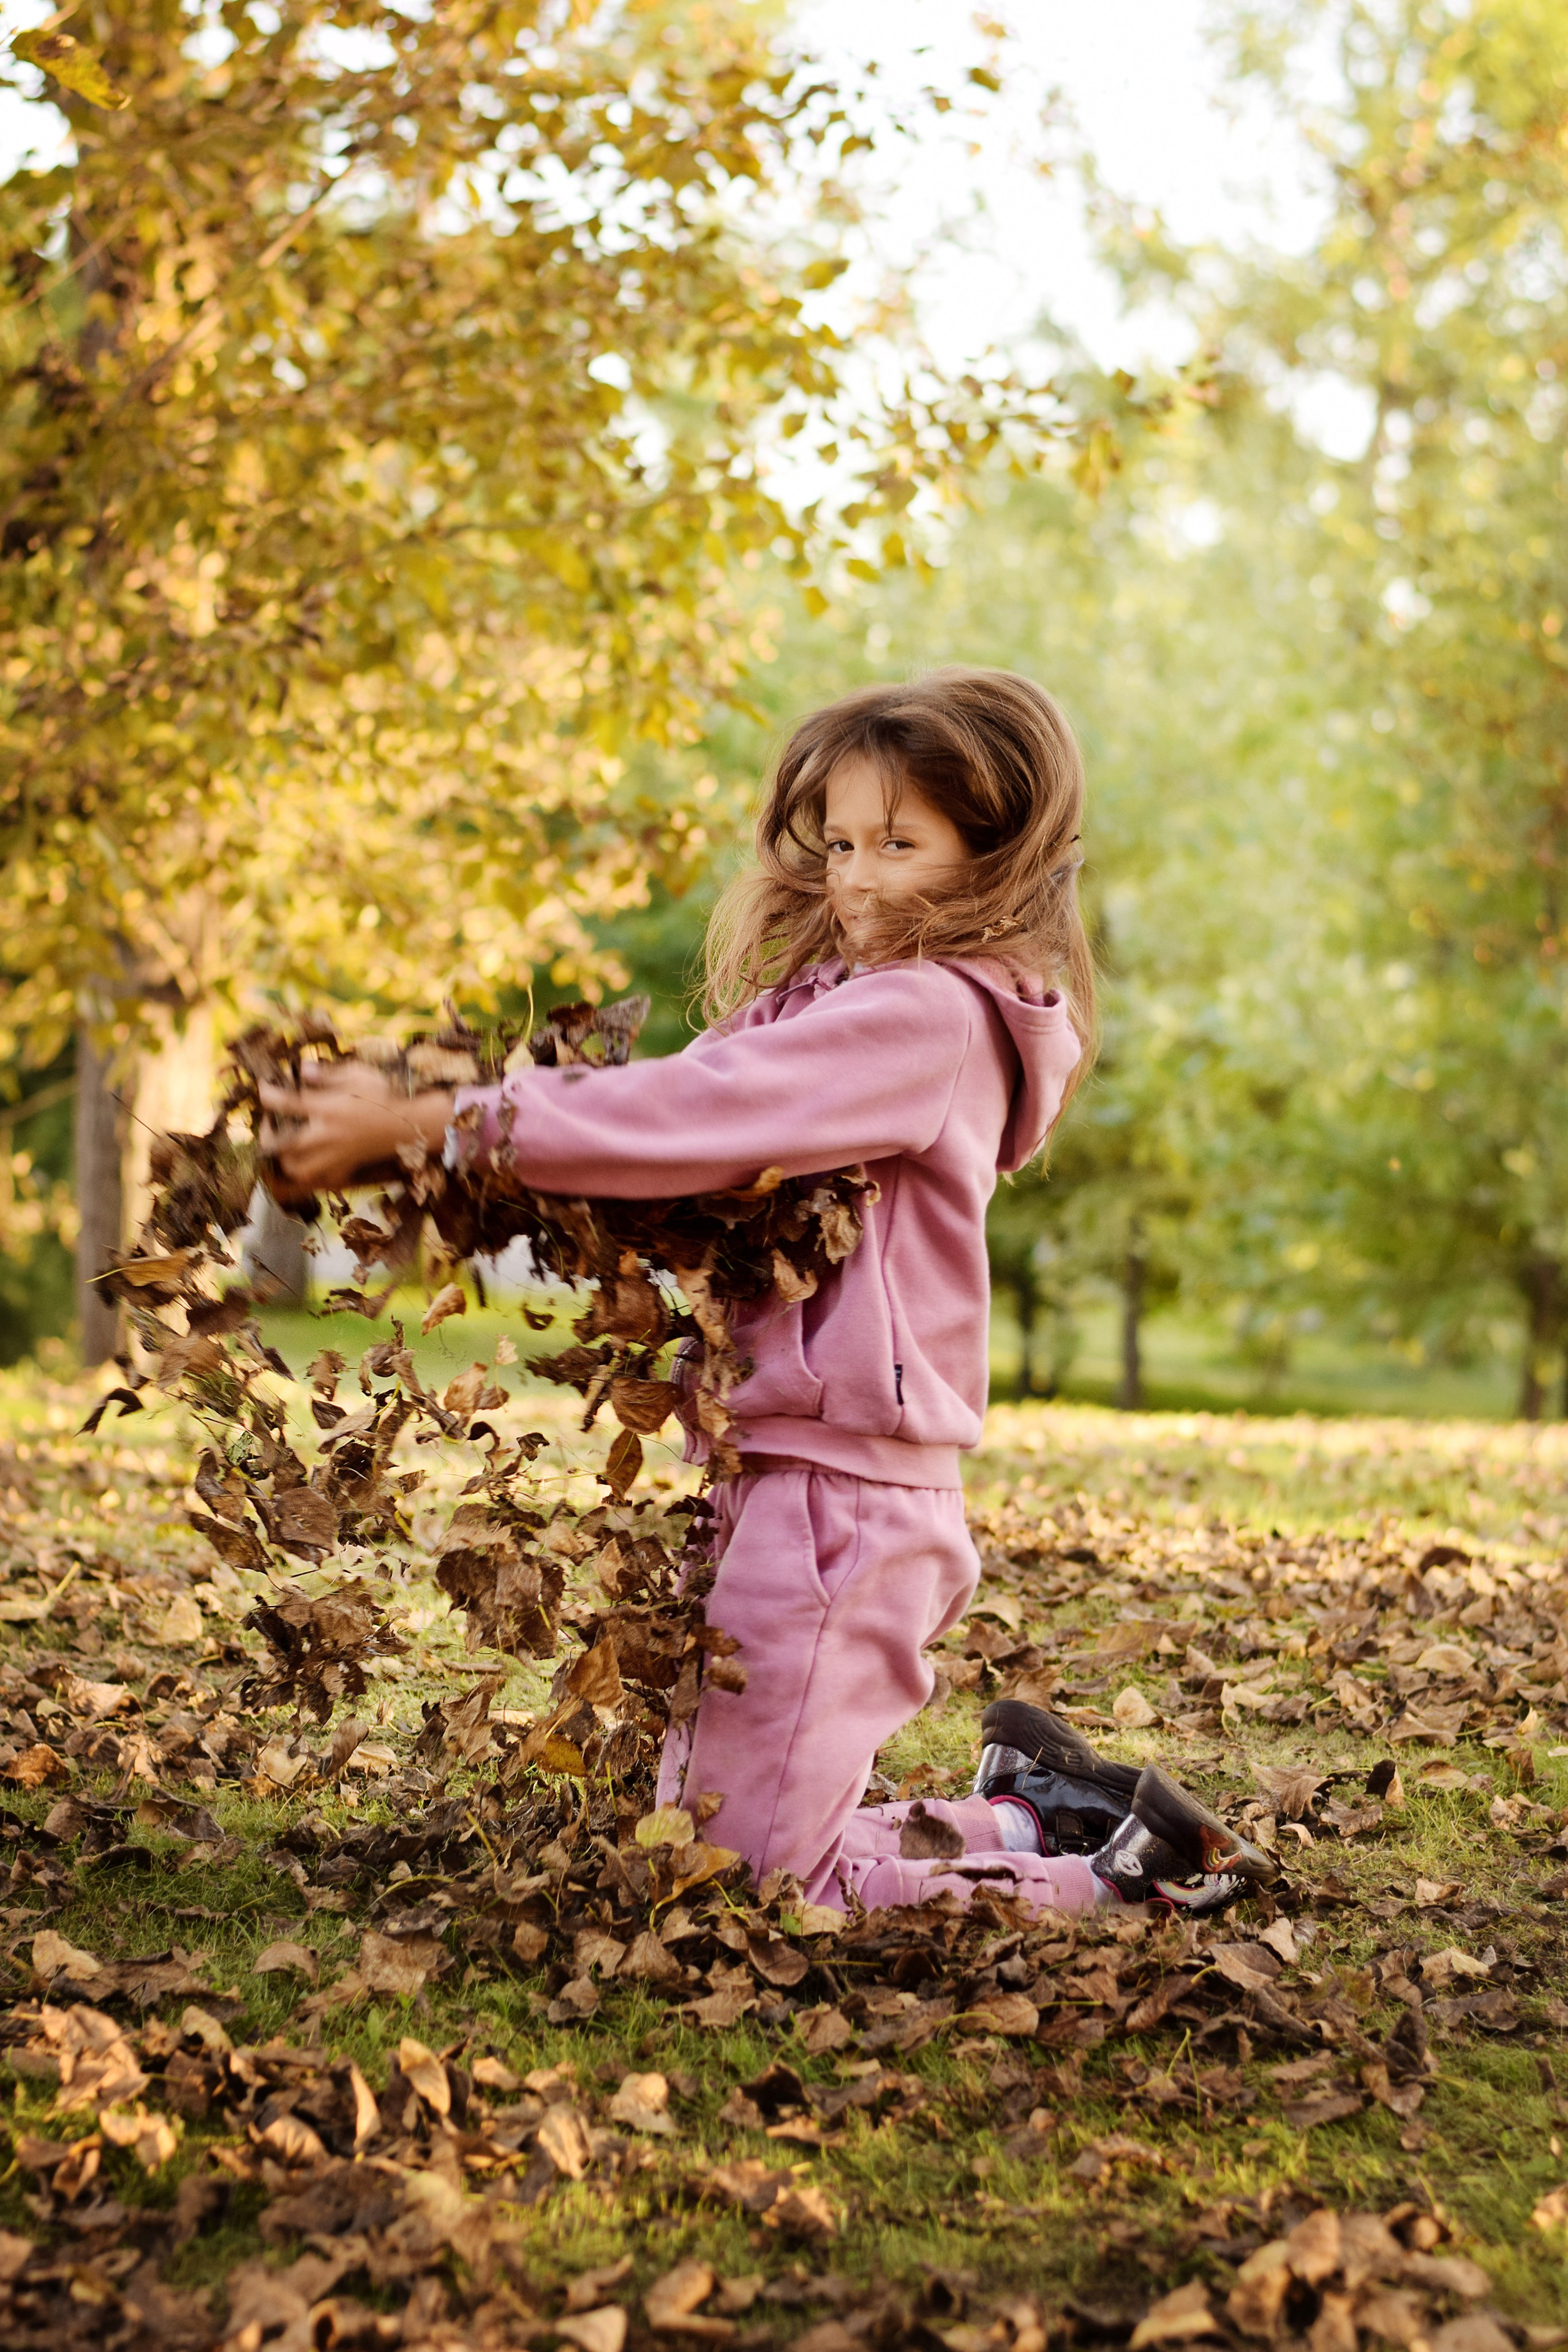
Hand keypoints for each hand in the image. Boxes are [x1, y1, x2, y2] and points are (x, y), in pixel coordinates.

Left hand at [257, 1063, 455, 1194]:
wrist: (409, 1125)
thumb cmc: (385, 1095)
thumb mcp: (358, 1074)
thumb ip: (328, 1073)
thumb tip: (301, 1069)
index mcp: (327, 1108)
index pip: (285, 1103)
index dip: (267, 1094)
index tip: (264, 1089)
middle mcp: (326, 1135)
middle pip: (280, 1143)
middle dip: (267, 1134)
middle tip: (270, 1125)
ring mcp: (334, 1155)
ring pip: (295, 1167)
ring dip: (284, 1158)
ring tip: (285, 1147)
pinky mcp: (344, 1168)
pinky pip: (318, 1179)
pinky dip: (309, 1173)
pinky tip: (310, 1161)